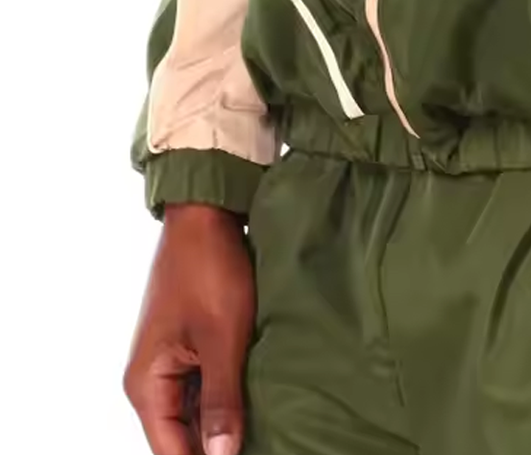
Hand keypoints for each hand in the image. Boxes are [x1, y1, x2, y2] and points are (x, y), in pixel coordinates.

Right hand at [125, 205, 254, 454]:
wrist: (206, 215)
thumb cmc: (210, 270)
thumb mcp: (222, 338)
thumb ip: (222, 400)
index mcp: (147, 384)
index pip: (171, 451)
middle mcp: (151, 378)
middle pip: (183, 433)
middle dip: (219, 443)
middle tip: (267, 441)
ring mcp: (171, 359)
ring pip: (198, 408)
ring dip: (227, 417)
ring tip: (268, 428)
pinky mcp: (190, 342)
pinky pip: (207, 382)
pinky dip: (229, 391)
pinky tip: (260, 397)